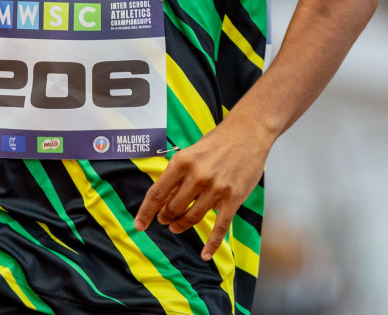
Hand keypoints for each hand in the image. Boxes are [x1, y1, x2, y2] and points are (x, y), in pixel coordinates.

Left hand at [133, 115, 271, 259]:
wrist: (248, 133)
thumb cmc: (216, 142)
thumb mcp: (190, 152)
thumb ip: (177, 175)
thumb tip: (161, 199)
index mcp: (182, 162)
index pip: (157, 193)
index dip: (146, 212)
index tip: (139, 224)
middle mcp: (197, 177)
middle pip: (173, 208)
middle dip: (165, 217)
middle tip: (164, 219)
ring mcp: (216, 189)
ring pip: (192, 218)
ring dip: (181, 225)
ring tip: (176, 226)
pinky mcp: (233, 198)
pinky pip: (220, 227)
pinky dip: (211, 243)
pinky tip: (205, 254)